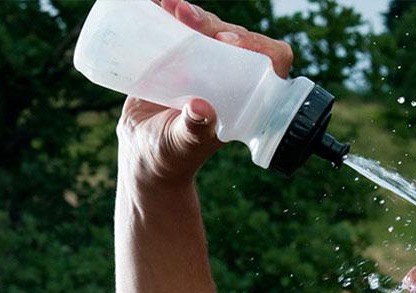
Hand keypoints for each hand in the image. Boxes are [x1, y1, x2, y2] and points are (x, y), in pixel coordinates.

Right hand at [117, 0, 294, 186]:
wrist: (145, 153)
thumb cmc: (172, 156)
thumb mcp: (182, 144)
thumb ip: (193, 130)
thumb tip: (201, 109)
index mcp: (246, 96)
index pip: (270, 61)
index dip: (257, 45)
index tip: (227, 41)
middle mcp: (231, 76)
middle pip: (234, 37)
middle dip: (210, 23)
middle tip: (184, 15)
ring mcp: (206, 63)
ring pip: (208, 28)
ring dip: (191, 13)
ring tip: (168, 4)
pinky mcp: (182, 56)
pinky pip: (182, 29)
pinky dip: (170, 14)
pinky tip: (157, 3)